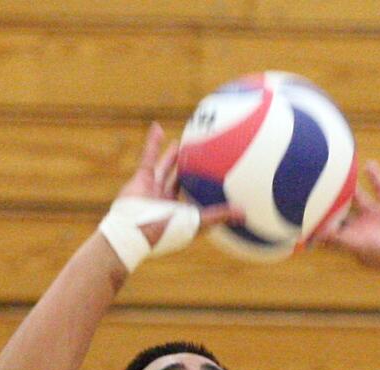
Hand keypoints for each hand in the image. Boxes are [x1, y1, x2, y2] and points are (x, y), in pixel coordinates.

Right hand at [117, 122, 236, 243]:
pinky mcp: (142, 180)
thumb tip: (245, 213)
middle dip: (191, 171)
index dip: (207, 192)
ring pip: (166, 169)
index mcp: (181, 214)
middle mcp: (168, 203)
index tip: (221, 179)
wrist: (134, 231)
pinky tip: (157, 127)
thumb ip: (220, 215)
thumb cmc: (166, 231)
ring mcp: (154, 192)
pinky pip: (148, 157)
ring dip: (173, 156)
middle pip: (182, 182)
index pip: (198, 201)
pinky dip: (152, 143)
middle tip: (203, 156)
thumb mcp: (197, 222)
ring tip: (182, 142)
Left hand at [318, 160, 379, 282]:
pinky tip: (367, 164)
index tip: (300, 208)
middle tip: (313, 182)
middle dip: (329, 200)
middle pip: (340, 210)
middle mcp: (361, 228)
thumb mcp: (360, 247)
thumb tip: (317, 234)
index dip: (316, 221)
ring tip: (337, 169)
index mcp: (350, 240)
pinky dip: (375, 177)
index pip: (328, 229)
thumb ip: (339, 239)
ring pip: (358, 196)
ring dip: (349, 184)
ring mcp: (376, 216)